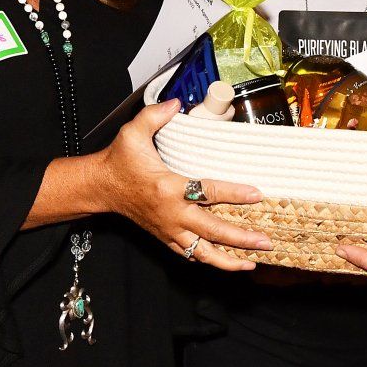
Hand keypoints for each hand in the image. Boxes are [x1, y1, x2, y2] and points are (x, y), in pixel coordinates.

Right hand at [97, 98, 271, 270]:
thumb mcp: (133, 133)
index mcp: (169, 189)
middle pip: (213, 231)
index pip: (209, 191)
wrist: (101, 187)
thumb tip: (176, 103)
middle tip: (266, 241)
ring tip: (251, 263)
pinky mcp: (165, 237)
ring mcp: (169, 229)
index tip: (257, 193)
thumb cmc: (119, 162)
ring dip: (228, 260)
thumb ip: (155, 115)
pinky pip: (189, 254)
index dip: (235, 193)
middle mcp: (172, 214)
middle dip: (241, 238)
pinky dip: (208, 260)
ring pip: (202, 252)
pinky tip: (226, 262)